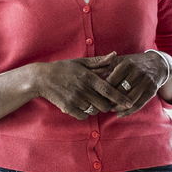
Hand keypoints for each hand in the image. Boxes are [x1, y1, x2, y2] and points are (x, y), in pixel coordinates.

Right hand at [21, 57, 140, 120]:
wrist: (42, 78)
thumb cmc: (63, 68)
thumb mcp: (81, 62)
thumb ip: (99, 61)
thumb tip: (115, 55)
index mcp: (88, 78)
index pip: (109, 90)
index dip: (121, 98)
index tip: (130, 103)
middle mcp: (83, 90)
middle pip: (104, 105)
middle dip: (107, 105)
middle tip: (104, 101)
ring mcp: (75, 100)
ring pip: (94, 111)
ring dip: (95, 109)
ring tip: (90, 101)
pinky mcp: (68, 108)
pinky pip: (83, 116)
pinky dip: (85, 113)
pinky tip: (81, 106)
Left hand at [84, 51, 171, 114]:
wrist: (158, 64)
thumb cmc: (134, 63)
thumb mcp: (121, 60)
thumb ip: (106, 66)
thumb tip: (91, 73)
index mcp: (127, 64)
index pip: (112, 80)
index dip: (103, 89)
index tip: (96, 94)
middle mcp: (137, 73)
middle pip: (120, 91)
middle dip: (110, 99)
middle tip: (101, 104)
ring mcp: (145, 83)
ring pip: (129, 99)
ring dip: (118, 107)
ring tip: (110, 109)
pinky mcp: (151, 92)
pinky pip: (138, 105)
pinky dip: (128, 112)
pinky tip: (119, 114)